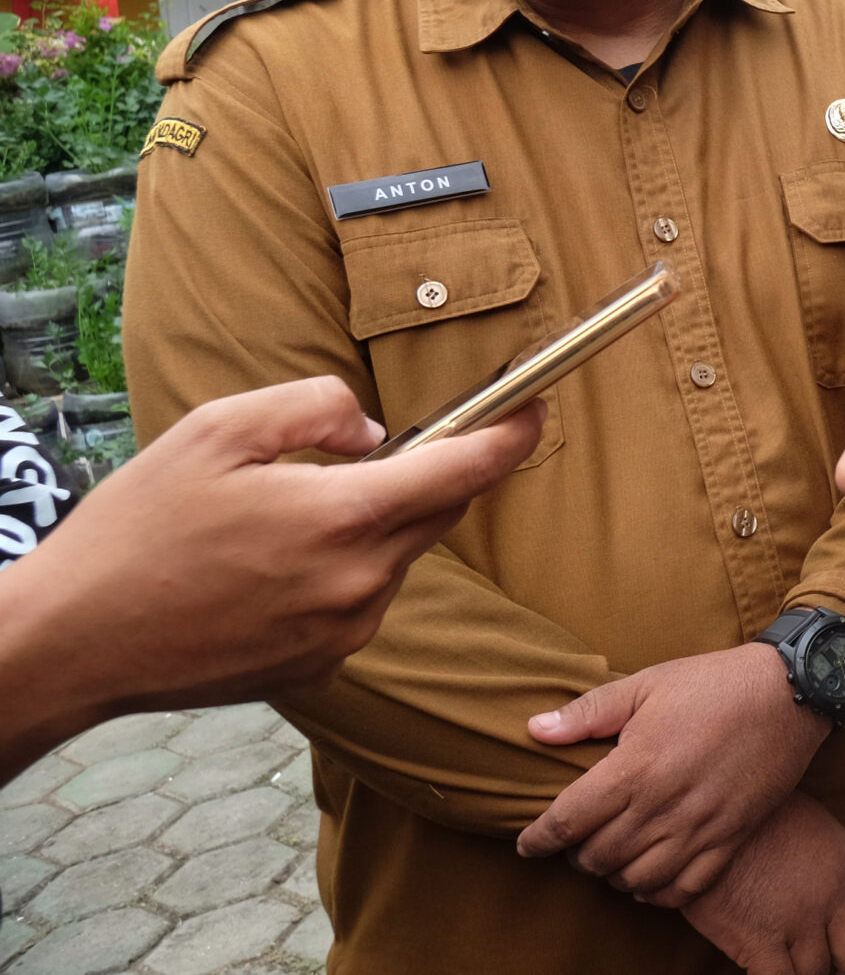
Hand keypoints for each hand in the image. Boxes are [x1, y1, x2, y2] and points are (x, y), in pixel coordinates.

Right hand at [0, 377, 540, 776]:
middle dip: (424, 474)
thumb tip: (377, 431)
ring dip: (369, 528)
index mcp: (341, 518)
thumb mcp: (218, 430)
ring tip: (277, 522)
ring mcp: (343, 634)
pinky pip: (359, 604)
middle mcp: (359, 584)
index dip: (513, 434)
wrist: (73, 642)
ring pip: (396, 558)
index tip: (538, 407)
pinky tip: (266, 572)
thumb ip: (315, 408)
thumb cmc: (137, 528)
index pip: (465, 469)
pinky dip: (338, 575)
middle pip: (437, 511)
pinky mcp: (320, 668)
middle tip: (365, 454)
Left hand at [518, 642, 828, 903]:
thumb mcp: (647, 684)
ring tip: (612, 856)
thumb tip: (535, 729)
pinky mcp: (731, 838)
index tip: (526, 844)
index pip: (567, 822)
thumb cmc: (714, 683)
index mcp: (634, 767)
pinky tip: (648, 876)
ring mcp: (699, 827)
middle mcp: (662, 805)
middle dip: (575, 855)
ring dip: (613, 874)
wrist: (791, 691)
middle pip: (596, 857)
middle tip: (576, 841)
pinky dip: (657, 893)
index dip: (537, 839)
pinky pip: (684, 889)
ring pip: (635, 879)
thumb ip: (588, 712)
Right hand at [679, 791, 844, 974]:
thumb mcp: (810, 821)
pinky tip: (770, 974)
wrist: (712, 813)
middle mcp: (831, 895)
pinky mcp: (759, 939)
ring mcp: (798, 920)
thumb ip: (829, 856)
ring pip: (818, 972)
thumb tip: (833, 876)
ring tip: (801, 972)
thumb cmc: (757, 811)